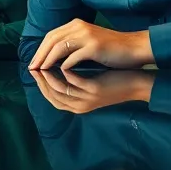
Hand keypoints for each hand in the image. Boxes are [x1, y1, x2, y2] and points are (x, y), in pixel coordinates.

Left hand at [28, 19, 153, 70]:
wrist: (134, 48)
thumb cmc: (111, 49)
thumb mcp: (88, 42)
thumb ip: (72, 45)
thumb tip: (52, 57)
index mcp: (76, 24)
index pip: (51, 35)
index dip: (40, 49)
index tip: (34, 62)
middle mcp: (79, 26)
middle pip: (51, 40)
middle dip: (40, 55)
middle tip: (32, 69)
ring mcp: (86, 35)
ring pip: (59, 47)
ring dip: (48, 60)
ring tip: (41, 72)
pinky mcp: (94, 46)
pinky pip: (73, 56)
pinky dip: (65, 65)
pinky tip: (61, 73)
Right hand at [30, 68, 155, 114]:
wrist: (136, 85)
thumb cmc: (112, 82)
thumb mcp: (89, 85)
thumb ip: (73, 82)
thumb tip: (55, 67)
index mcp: (77, 105)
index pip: (52, 98)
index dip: (40, 85)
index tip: (34, 70)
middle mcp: (80, 106)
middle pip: (53, 96)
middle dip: (41, 81)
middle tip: (34, 66)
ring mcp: (87, 99)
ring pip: (61, 90)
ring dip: (49, 77)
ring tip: (44, 63)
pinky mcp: (95, 90)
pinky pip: (75, 84)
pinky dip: (66, 74)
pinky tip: (62, 64)